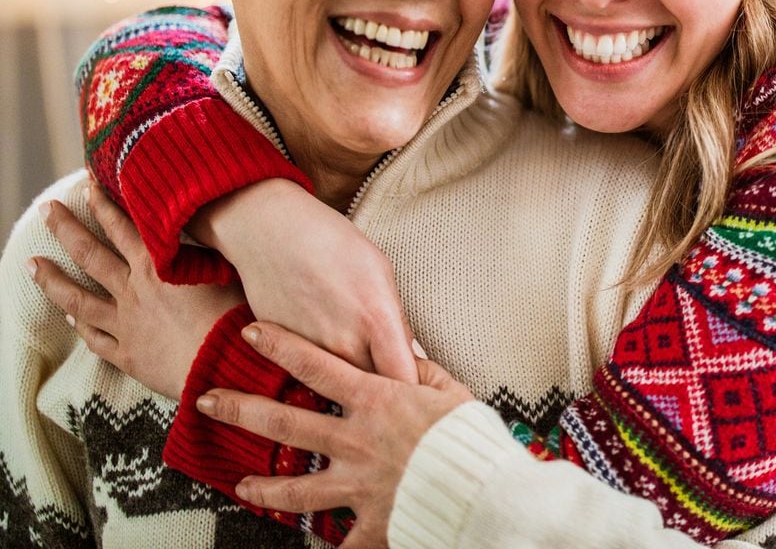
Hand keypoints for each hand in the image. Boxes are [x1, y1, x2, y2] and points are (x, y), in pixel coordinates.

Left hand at [29, 181, 243, 400]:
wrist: (224, 363)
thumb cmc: (234, 312)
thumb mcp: (224, 266)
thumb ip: (203, 245)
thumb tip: (201, 220)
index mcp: (156, 265)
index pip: (123, 226)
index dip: (104, 203)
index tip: (88, 184)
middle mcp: (134, 290)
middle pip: (90, 254)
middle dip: (66, 228)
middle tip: (46, 209)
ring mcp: (125, 323)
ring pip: (79, 298)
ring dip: (52, 279)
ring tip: (30, 264)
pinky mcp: (128, 354)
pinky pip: (95, 338)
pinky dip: (79, 326)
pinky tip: (69, 318)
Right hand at [191, 179, 418, 383]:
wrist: (271, 230)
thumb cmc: (332, 242)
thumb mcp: (379, 271)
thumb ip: (395, 321)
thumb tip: (410, 357)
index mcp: (378, 317)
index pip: (405, 378)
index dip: (415, 395)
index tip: (419, 403)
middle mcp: (345, 342)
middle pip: (373, 396)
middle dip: (384, 405)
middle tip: (394, 412)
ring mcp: (311, 353)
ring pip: (338, 394)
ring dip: (349, 399)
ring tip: (361, 403)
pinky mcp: (281, 356)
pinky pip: (306, 382)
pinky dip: (316, 383)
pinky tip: (322, 379)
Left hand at [196, 321, 472, 548]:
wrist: (483, 493)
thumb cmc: (470, 437)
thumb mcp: (449, 390)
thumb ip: (422, 371)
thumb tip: (406, 353)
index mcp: (376, 401)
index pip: (316, 367)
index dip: (281, 347)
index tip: (253, 332)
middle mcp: (356, 441)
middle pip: (287, 423)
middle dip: (242, 410)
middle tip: (208, 401)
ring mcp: (358, 485)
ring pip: (296, 487)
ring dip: (263, 485)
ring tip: (239, 483)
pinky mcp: (370, 524)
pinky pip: (340, 542)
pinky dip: (328, 546)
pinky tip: (308, 548)